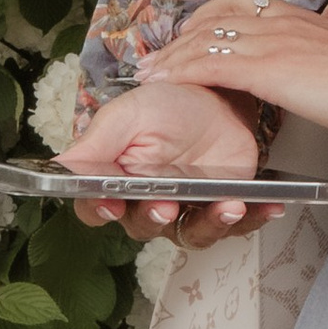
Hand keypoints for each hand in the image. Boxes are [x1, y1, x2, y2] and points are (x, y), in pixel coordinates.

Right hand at [50, 80, 271, 245]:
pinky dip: (253, 218)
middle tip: (166, 205)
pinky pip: (237, 225)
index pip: (96, 208)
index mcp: (116, 181)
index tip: (111, 204)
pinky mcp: (223, 205)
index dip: (100, 210)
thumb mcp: (128, 116)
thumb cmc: (166, 104)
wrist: (218, 94)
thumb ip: (98, 144)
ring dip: (209, 223)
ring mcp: (188, 209)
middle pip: (144, 227)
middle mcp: (147, 203)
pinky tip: (267, 206)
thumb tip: (60, 169)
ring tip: (228, 205)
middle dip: (156, 218)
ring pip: (192, 234)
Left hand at [147, 0, 327, 152]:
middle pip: (212, 19)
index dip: (205, 19)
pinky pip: (209, 65)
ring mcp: (271, 41)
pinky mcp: (266, 67)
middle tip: (156, 58)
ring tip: (148, 74)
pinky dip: (180, 72)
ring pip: (203, 40)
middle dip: (178, 39)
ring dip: (169, 58)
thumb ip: (313, 61)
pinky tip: (163, 84)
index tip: (187, 36)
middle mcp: (279, 20)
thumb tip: (305, 76)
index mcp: (297, 17)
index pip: (237, 2)